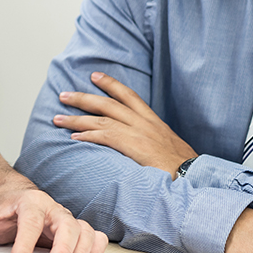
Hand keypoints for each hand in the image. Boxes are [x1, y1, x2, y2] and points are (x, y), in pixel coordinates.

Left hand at [0, 182, 108, 252]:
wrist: (16, 194)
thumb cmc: (4, 206)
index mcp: (30, 201)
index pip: (30, 221)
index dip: (25, 244)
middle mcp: (52, 208)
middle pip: (65, 224)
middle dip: (62, 248)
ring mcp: (65, 218)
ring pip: (81, 229)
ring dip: (81, 250)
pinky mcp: (74, 228)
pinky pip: (92, 235)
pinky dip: (95, 246)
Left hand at [54, 71, 196, 174]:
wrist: (195, 176)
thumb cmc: (184, 169)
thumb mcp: (171, 148)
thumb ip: (154, 142)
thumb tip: (143, 147)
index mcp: (154, 121)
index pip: (129, 95)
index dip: (110, 84)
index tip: (94, 75)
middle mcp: (144, 122)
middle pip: (108, 103)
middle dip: (83, 98)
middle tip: (64, 95)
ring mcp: (138, 133)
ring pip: (101, 118)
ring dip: (76, 118)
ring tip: (57, 118)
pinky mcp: (133, 146)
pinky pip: (104, 136)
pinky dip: (87, 135)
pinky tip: (74, 137)